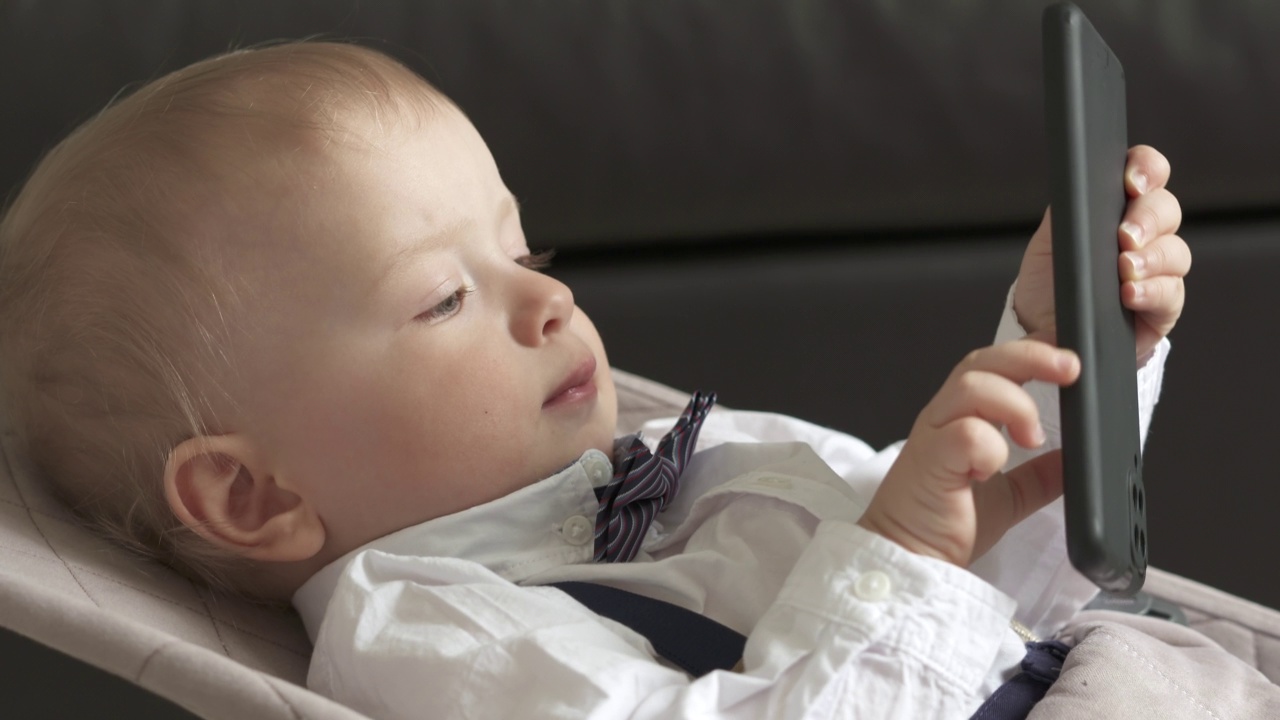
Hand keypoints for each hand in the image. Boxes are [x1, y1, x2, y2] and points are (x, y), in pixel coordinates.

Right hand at [857, 339, 1079, 565]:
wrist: (908, 557)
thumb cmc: (941, 523)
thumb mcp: (1007, 496)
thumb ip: (1039, 475)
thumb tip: (1074, 461)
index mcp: (961, 417)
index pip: (994, 365)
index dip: (1032, 353)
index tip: (1069, 360)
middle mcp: (945, 417)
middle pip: (982, 362)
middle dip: (1031, 357)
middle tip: (1069, 369)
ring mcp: (934, 435)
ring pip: (972, 386)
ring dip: (1014, 404)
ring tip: (1031, 438)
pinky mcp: (931, 460)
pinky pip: (964, 433)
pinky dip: (990, 446)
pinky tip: (992, 468)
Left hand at [1014, 146, 1190, 359]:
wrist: (1049, 331)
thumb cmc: (1051, 282)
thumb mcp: (1049, 243)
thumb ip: (1065, 214)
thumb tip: (1076, 189)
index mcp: (1120, 208)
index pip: (1148, 173)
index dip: (1147, 169)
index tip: (1131, 182)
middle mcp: (1147, 234)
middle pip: (1166, 210)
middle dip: (1147, 219)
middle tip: (1124, 235)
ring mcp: (1160, 269)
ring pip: (1176, 251)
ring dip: (1151, 258)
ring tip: (1125, 268)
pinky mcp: (1164, 306)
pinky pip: (1171, 293)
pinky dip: (1151, 291)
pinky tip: (1130, 294)